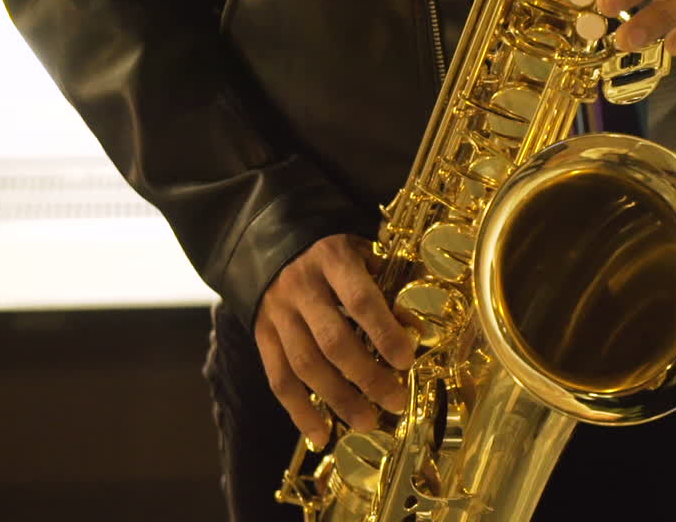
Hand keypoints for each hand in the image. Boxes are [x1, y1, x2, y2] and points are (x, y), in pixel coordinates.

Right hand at [254, 234, 414, 447]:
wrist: (267, 241)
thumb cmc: (330, 253)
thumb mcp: (361, 254)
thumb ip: (386, 289)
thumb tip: (414, 331)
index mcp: (332, 260)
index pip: (359, 300)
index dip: (383, 332)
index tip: (406, 360)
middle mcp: (301, 288)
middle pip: (333, 341)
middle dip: (367, 376)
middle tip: (395, 401)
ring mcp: (277, 313)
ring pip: (305, 365)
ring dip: (338, 400)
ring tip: (368, 423)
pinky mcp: (261, 335)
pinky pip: (278, 379)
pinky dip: (300, 411)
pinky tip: (321, 435)